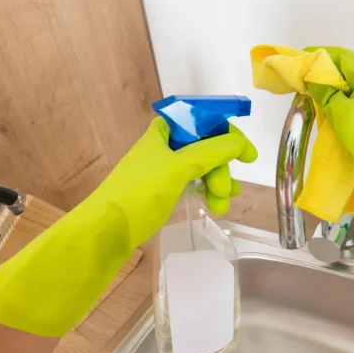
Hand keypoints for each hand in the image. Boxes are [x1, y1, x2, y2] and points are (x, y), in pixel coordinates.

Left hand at [93, 116, 257, 247]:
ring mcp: (163, 170)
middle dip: (220, 168)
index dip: (227, 134)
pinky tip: (218, 205)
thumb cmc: (139, 193)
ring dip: (216, 184)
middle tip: (224, 190)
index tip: (247, 155)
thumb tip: (239, 142)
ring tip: (221, 206)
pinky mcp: (163, 191)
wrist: (106, 231)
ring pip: (201, 169)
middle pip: (205, 147)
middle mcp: (164, 146)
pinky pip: (193, 184)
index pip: (203, 121)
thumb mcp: (178, 168)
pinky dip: (206, 192)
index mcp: (164, 131)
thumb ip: (212, 152)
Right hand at [305, 46, 353, 276]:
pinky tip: (325, 109)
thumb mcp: (341, 112)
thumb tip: (311, 75)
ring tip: (308, 96)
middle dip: (320, 72)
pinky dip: (337, 100)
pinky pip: (352, 99)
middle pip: (343, 68)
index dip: (315, 57)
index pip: (338, 55)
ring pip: (347, 85)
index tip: (294, 65)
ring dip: (328, 88)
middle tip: (298, 82)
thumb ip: (324, 91)